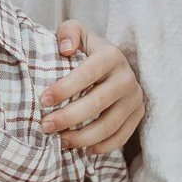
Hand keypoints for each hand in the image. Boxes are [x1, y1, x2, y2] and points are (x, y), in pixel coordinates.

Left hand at [42, 22, 143, 155]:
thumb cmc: (87, 50)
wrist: (113, 64)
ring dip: (83, 137)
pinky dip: (101, 147)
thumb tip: (66, 48)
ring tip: (60, 141)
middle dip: (69, 117)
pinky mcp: (138, 114)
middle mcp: (127, 77)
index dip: (65, 88)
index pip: (87, 73)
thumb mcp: (77, 33)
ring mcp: (135, 98)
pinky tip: (81, 149)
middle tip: (46, 126)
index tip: (43, 101)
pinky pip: (121, 137)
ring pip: (110, 125)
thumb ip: (68, 32)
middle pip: (98, 103)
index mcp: (111, 55)